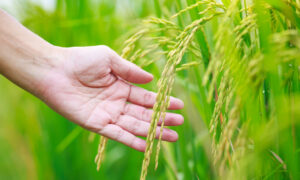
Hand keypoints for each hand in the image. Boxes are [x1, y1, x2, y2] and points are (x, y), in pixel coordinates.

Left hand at [39, 46, 183, 151]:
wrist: (54, 70)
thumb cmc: (80, 60)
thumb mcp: (109, 59)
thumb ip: (130, 71)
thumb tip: (151, 80)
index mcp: (121, 87)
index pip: (146, 97)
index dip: (162, 101)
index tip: (180, 105)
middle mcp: (117, 102)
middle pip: (144, 114)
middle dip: (162, 119)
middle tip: (180, 123)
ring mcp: (108, 115)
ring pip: (135, 126)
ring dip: (153, 132)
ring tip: (172, 136)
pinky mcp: (96, 124)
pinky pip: (117, 135)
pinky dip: (132, 141)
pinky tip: (147, 146)